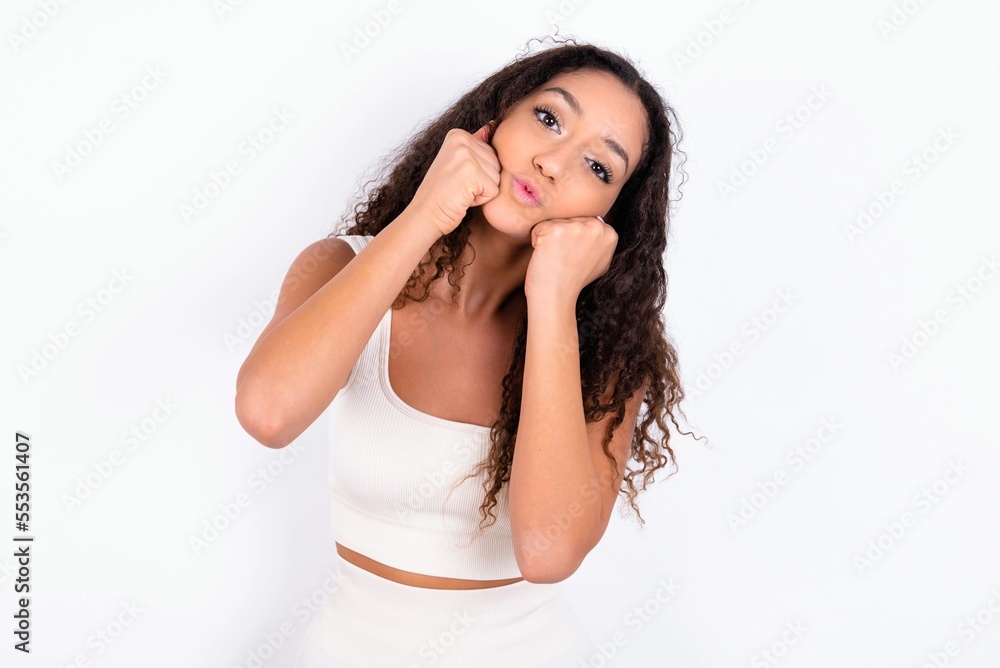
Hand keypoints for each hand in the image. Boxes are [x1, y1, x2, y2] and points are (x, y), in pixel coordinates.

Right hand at [407, 121, 500, 236]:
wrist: (425, 214)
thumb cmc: (442, 193)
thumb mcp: (457, 161)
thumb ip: (476, 142)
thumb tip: (493, 123)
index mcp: (458, 134)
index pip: (491, 153)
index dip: (479, 172)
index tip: (458, 177)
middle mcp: (462, 140)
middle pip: (497, 163)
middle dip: (483, 180)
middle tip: (459, 186)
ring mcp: (466, 156)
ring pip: (497, 177)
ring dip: (482, 190)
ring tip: (461, 191)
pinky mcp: (472, 173)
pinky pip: (494, 190)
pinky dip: (481, 200)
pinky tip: (463, 198)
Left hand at [524, 215, 617, 303]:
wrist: (556, 298)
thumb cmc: (573, 282)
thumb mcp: (600, 262)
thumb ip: (601, 242)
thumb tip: (601, 226)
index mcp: (609, 233)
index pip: (584, 222)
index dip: (574, 240)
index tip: (575, 258)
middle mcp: (596, 227)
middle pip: (569, 219)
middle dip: (563, 237)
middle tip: (564, 258)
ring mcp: (576, 227)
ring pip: (554, 222)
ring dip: (549, 239)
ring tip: (556, 258)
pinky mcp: (555, 229)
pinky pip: (539, 227)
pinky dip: (536, 242)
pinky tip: (546, 257)